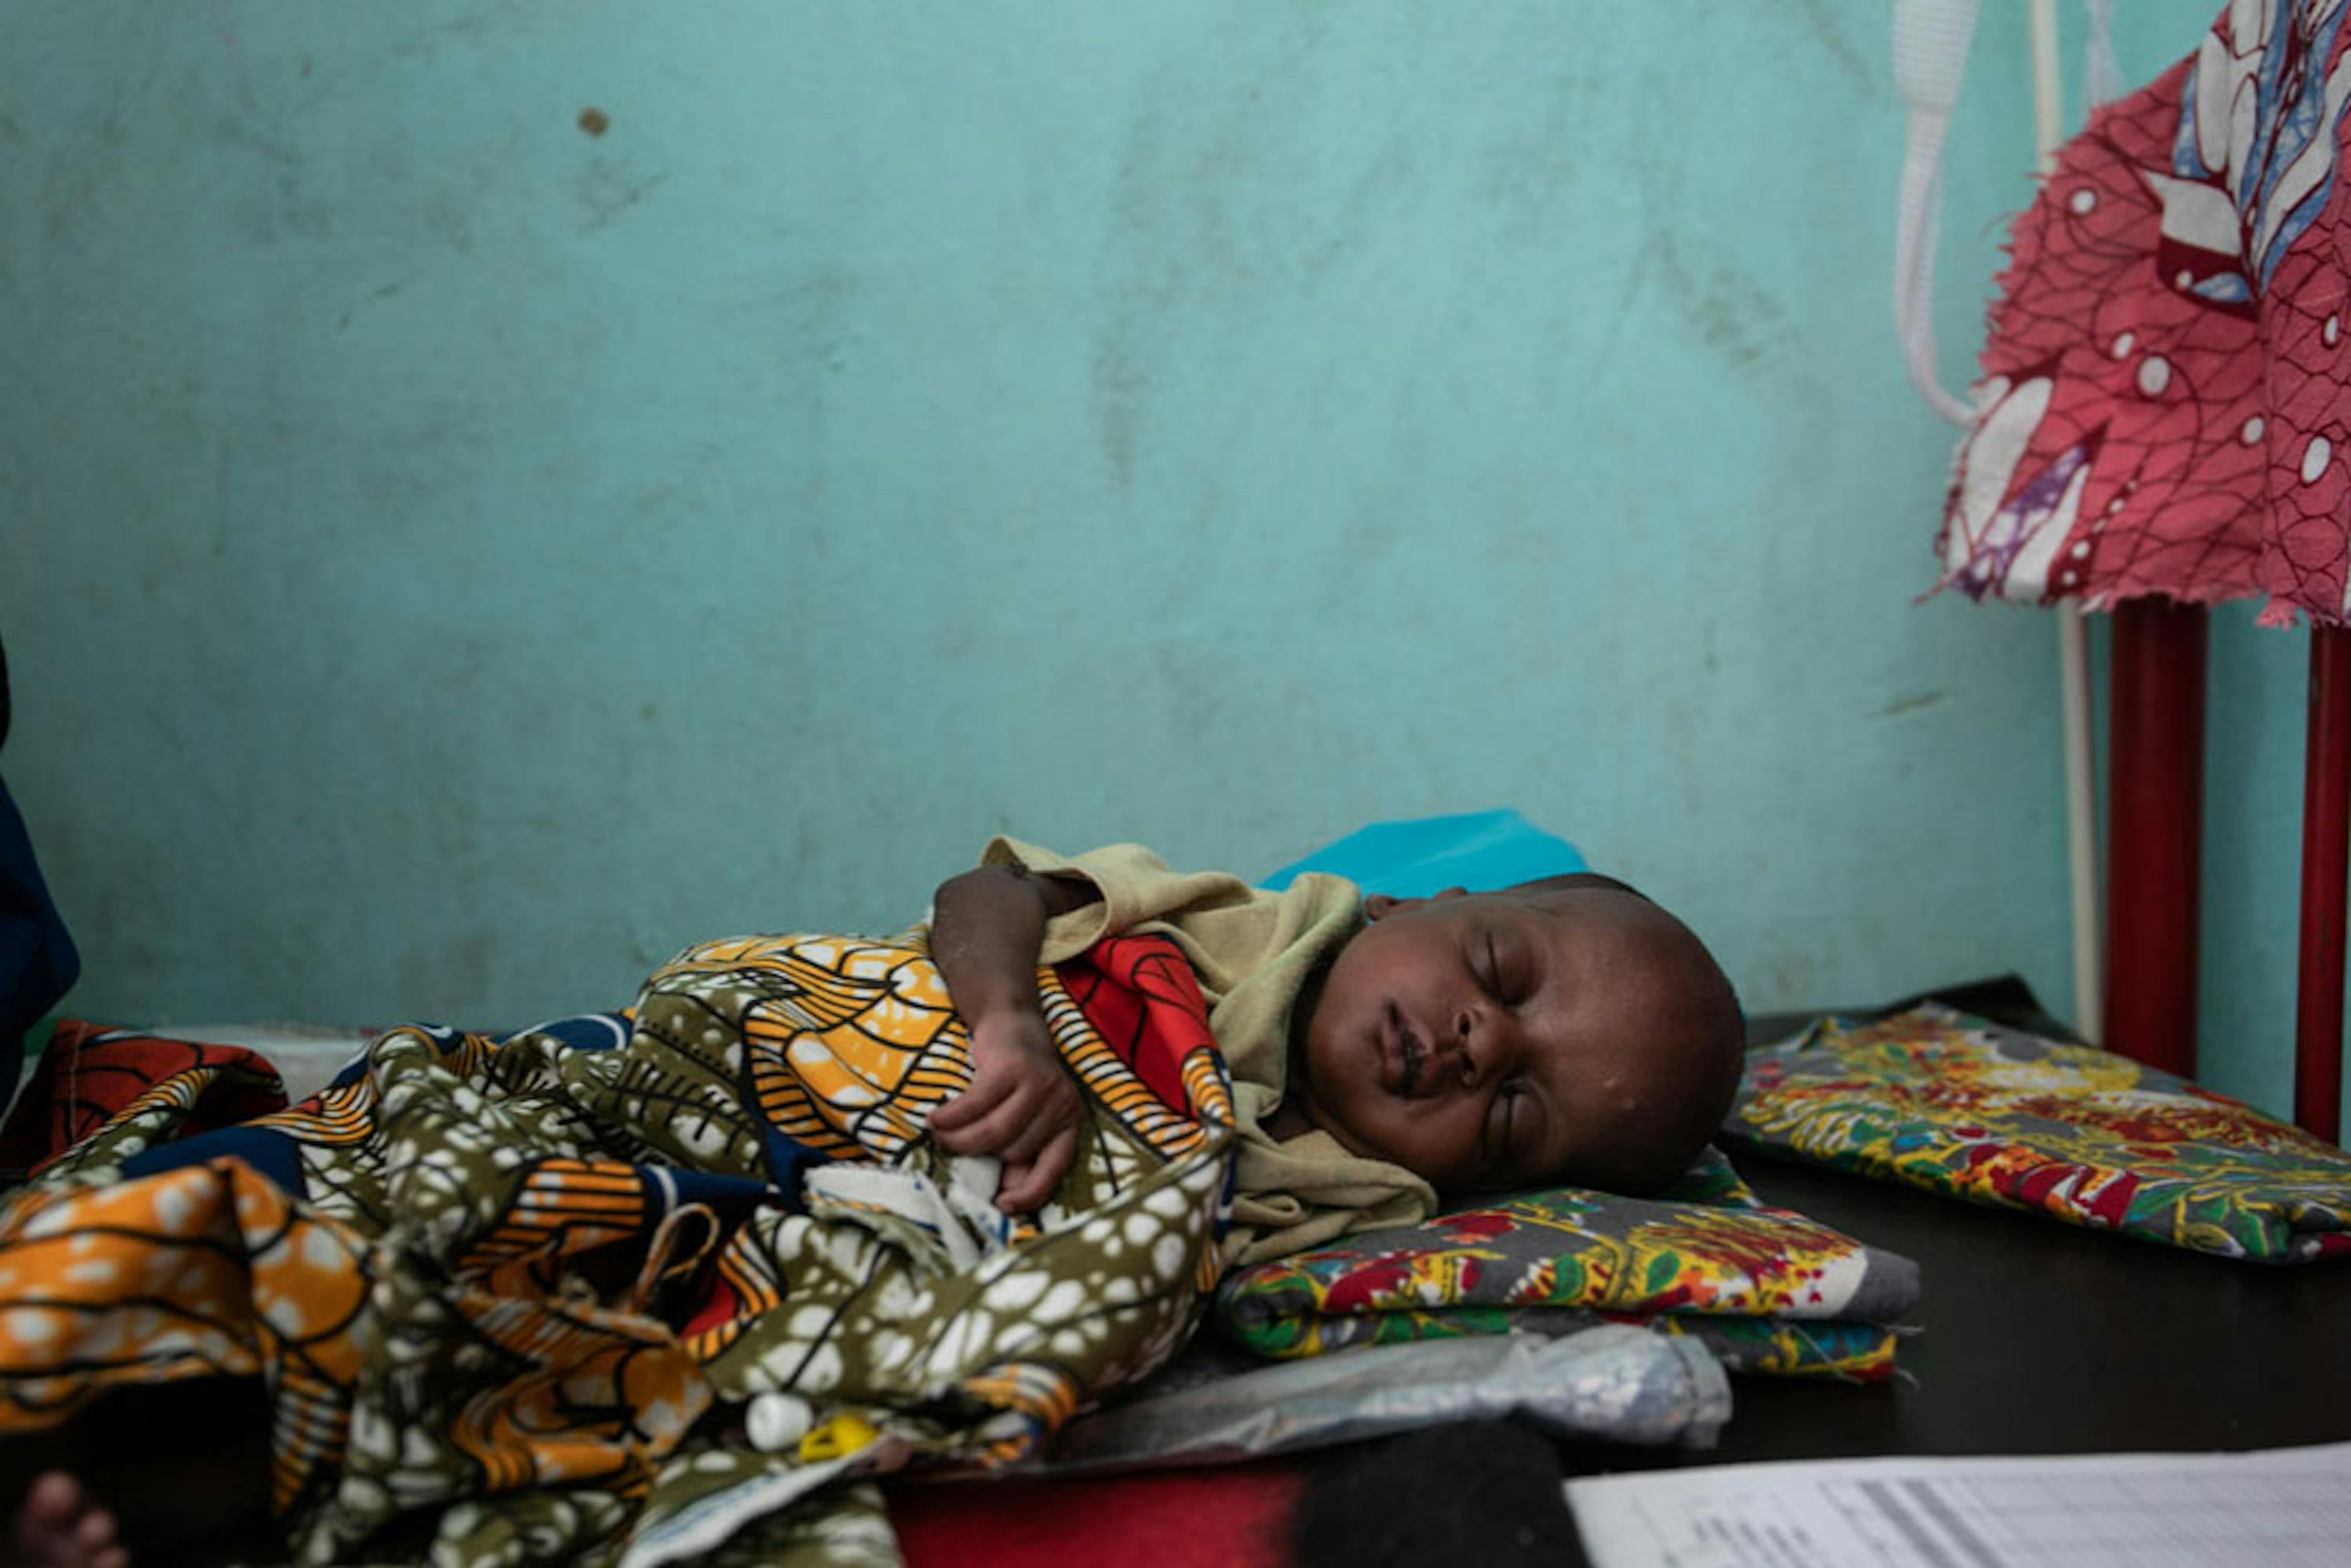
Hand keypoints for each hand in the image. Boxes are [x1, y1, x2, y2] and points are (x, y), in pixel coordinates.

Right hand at [928, 1005, 1081, 1212]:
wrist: (1012, 1021)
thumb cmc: (1016, 1080)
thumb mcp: (1027, 1116)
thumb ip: (1020, 1151)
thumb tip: (1002, 1194)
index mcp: (1069, 1123)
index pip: (1056, 1168)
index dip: (1031, 1193)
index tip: (1003, 1205)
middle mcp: (1062, 1104)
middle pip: (1015, 1151)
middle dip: (980, 1154)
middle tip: (952, 1147)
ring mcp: (1040, 1084)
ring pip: (996, 1133)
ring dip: (960, 1140)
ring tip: (939, 1137)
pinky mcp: (1013, 1068)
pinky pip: (976, 1105)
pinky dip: (951, 1117)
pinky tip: (935, 1120)